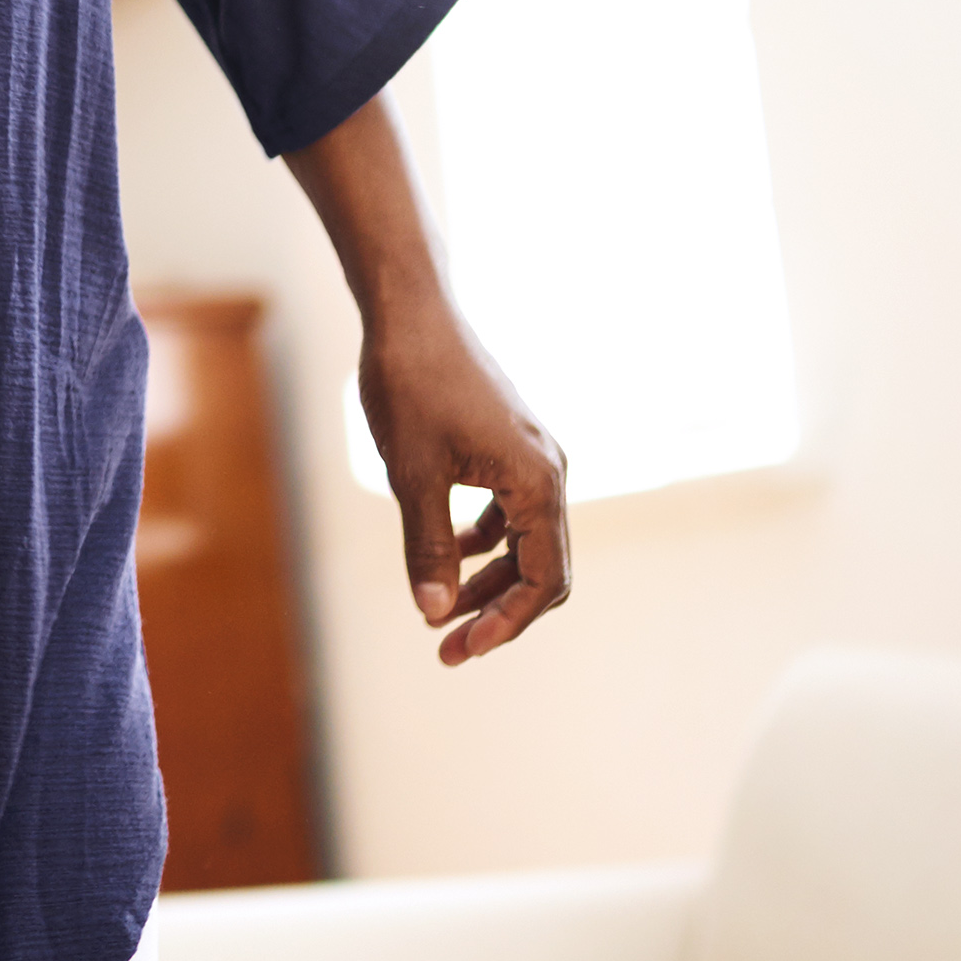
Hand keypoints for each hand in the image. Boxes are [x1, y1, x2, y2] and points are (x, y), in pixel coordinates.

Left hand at [359, 286, 571, 665]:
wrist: (411, 312)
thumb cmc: (412, 385)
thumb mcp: (413, 473)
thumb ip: (427, 546)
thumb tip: (431, 612)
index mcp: (538, 482)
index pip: (544, 579)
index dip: (506, 622)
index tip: (459, 646)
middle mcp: (548, 472)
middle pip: (540, 568)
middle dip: (497, 611)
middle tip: (446, 648)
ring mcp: (532, 458)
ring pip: (524, 542)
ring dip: (488, 581)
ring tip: (439, 611)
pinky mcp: (510, 447)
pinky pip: (509, 513)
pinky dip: (482, 543)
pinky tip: (446, 557)